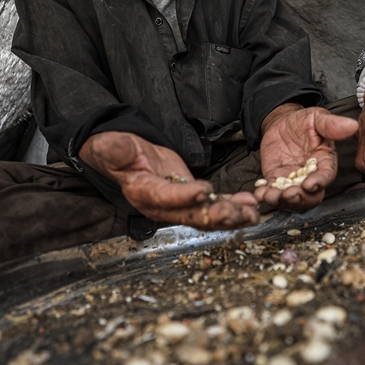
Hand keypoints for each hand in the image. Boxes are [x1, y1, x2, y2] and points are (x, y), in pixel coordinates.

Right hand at [79, 131, 258, 229]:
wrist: (127, 159)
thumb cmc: (120, 152)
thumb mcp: (114, 146)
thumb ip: (115, 149)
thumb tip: (113, 147)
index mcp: (143, 192)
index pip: (165, 197)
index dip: (184, 197)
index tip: (204, 192)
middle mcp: (161, 206)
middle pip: (190, 215)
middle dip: (215, 215)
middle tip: (236, 211)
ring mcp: (177, 207)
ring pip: (205, 217)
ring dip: (230, 217)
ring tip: (251, 213)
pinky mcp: (190, 201)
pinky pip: (212, 209)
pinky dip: (232, 207)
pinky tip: (249, 206)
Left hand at [254, 105, 357, 210]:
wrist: (282, 123)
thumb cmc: (303, 122)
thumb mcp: (317, 118)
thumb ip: (332, 125)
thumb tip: (353, 125)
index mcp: (325, 162)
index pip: (326, 176)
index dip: (319, 182)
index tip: (310, 184)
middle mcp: (310, 176)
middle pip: (310, 196)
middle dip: (300, 198)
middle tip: (289, 194)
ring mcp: (293, 181)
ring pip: (291, 199)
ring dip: (281, 201)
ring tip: (271, 195)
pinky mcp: (276, 181)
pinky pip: (273, 193)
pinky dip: (266, 196)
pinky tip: (260, 193)